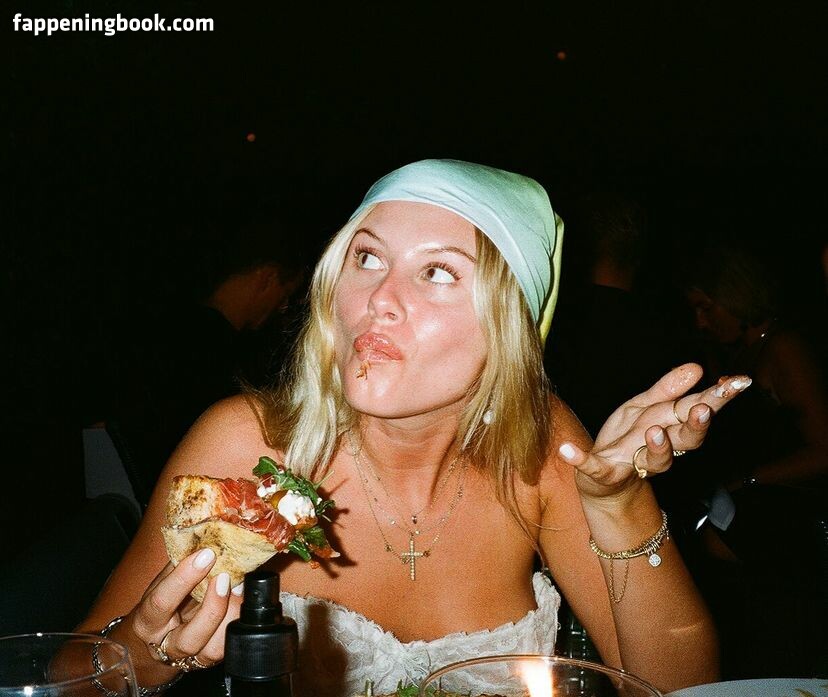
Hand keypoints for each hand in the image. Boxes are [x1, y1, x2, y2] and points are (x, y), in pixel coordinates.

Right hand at [124, 548, 241, 678]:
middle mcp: (166, 645)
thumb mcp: (158, 585)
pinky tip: (242, 602)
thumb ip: (177, 566)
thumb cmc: (156, 607)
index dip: (184, 578)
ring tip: (239, 588)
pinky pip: (226, 648)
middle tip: (226, 577)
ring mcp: (190, 657)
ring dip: (231, 616)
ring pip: (213, 649)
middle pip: (190, 638)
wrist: (150, 645)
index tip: (206, 554)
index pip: (162, 602)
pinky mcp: (208, 660)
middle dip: (213, 608)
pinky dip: (237, 624)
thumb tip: (202, 540)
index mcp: (148, 621)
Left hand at [558, 363, 751, 501]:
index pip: (696, 411)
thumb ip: (668, 389)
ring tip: (652, 431)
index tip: (737, 382)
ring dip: (655, 447)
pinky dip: (580, 460)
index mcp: (668, 428)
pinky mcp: (603, 474)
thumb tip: (696, 368)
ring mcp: (632, 464)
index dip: (717, 397)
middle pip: (684, 439)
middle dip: (694, 426)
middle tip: (702, 411)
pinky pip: (593, 468)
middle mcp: (657, 449)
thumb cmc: (627, 439)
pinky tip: (567, 450)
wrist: (602, 482)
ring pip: (653, 460)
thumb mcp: (644, 407)